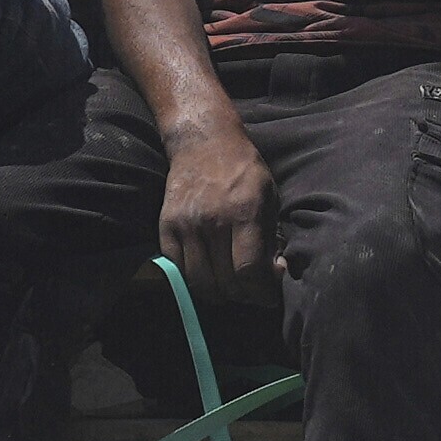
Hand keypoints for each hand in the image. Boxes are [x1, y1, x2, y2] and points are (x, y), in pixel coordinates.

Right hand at [154, 111, 274, 284]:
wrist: (204, 143)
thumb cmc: (244, 172)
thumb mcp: (269, 197)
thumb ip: (271, 237)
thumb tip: (274, 274)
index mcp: (245, 212)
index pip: (248, 270)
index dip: (260, 292)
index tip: (268, 296)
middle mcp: (213, 220)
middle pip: (225, 281)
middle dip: (242, 296)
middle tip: (250, 293)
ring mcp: (186, 224)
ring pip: (199, 281)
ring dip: (217, 294)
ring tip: (229, 288)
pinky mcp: (166, 226)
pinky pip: (178, 269)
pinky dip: (193, 280)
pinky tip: (208, 274)